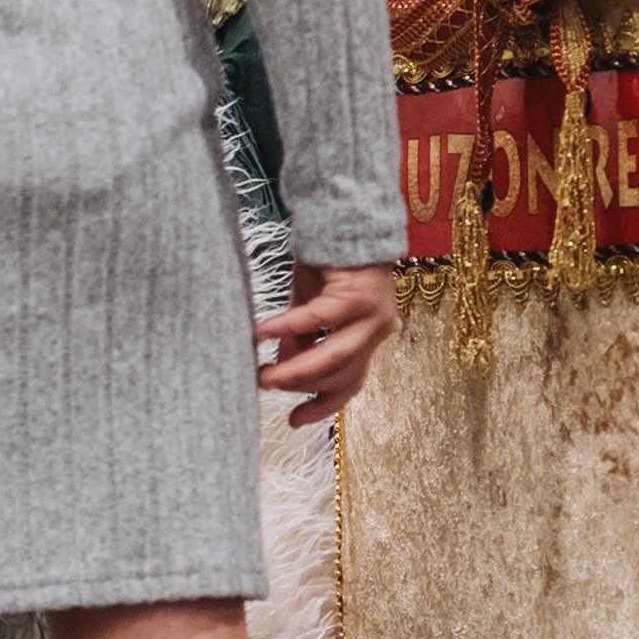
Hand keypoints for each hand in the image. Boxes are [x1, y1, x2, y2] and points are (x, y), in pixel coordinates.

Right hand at [254, 260, 396, 426]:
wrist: (346, 218)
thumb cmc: (328, 262)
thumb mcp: (312, 307)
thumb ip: (304, 339)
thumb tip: (284, 367)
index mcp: (367, 338)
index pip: (349, 383)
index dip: (323, 405)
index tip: (294, 420)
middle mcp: (376, 331)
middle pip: (341, 376)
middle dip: (301, 387)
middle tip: (265, 387)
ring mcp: (372, 315)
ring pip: (333, 356)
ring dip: (295, 368)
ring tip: (262, 372)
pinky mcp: (357, 295)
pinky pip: (317, 320)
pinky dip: (287, 328)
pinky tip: (261, 333)